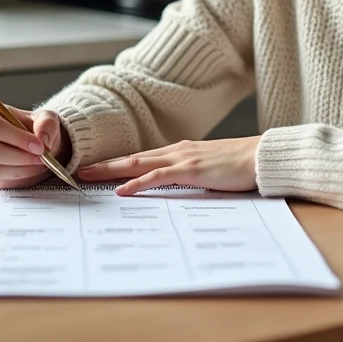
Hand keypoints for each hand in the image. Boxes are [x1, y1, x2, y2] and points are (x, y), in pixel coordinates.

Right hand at [0, 105, 65, 188]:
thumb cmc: (36, 130)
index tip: (39, 146)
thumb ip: (47, 124)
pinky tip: (28, 169)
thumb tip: (41, 138)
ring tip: (37, 163)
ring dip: (20, 168)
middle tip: (40, 158)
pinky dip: (17, 176)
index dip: (17, 138)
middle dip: (19, 157)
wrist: (35, 147)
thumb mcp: (48, 120)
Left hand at [77, 136, 260, 195]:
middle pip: (133, 158)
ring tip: (88, 177)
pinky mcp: (191, 170)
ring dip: (111, 170)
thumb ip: (192, 176)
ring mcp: (183, 158)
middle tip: (80, 171)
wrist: (262, 157)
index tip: (98, 170)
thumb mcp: (210, 170)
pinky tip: (122, 190)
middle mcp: (177, 151)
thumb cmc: (241, 165)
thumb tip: (177, 189)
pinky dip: (138, 183)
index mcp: (181, 151)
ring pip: (138, 164)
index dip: (118, 164)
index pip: (142, 158)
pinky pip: (158, 177)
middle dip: (105, 165)